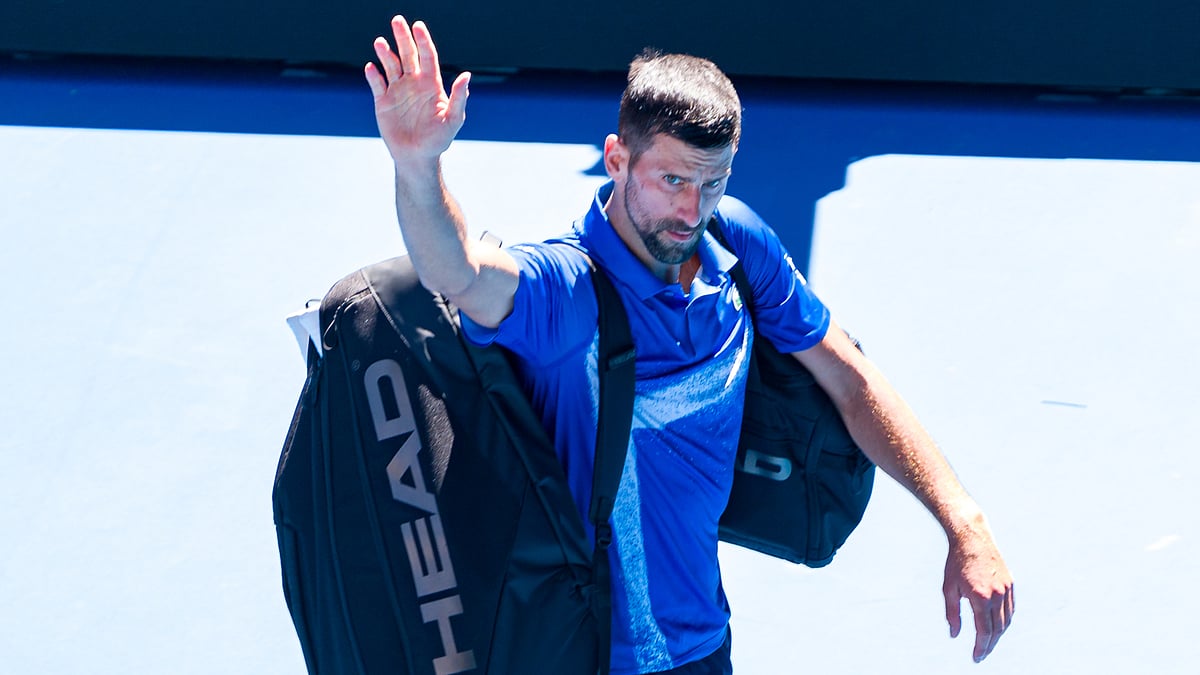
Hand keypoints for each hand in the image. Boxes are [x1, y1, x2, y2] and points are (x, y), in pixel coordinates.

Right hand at [364, 16, 470, 163]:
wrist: (417, 157)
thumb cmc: (439, 140)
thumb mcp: (453, 120)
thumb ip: (459, 97)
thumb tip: (466, 75)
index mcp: (431, 84)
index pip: (427, 56)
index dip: (423, 40)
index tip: (418, 26)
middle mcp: (414, 83)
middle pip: (408, 54)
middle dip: (402, 37)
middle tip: (397, 20)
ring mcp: (397, 91)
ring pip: (390, 65)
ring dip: (385, 53)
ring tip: (380, 42)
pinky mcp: (383, 102)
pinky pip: (377, 84)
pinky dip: (373, 75)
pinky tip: (371, 67)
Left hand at [943, 523, 1014, 662]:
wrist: (972, 538)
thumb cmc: (956, 563)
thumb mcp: (949, 589)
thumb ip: (952, 614)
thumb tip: (954, 634)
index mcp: (981, 597)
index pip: (984, 631)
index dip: (981, 646)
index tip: (976, 657)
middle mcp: (997, 595)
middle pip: (997, 629)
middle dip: (990, 645)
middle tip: (981, 654)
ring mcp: (1006, 589)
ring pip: (1006, 620)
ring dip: (998, 635)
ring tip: (988, 643)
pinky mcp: (1010, 584)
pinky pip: (1011, 609)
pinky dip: (1005, 621)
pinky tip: (997, 626)